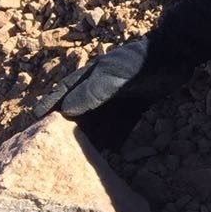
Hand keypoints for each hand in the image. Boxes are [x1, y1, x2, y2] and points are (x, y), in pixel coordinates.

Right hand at [36, 36, 192, 150]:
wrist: (175, 55)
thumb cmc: (141, 63)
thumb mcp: (113, 77)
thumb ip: (91, 93)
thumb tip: (67, 112)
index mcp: (91, 75)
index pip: (65, 92)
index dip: (51, 106)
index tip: (35, 120)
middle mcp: (103, 86)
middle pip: (83, 110)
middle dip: (73, 128)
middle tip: (62, 148)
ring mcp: (121, 95)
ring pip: (103, 119)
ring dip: (96, 135)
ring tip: (87, 155)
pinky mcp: (138, 103)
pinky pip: (124, 122)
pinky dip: (118, 134)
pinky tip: (114, 150)